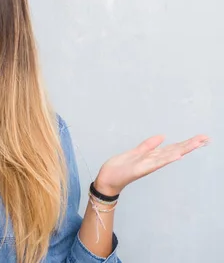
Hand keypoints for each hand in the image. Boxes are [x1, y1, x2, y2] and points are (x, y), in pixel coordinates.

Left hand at [94, 134, 209, 195]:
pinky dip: (166, 159)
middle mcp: (153, 161)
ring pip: (169, 156)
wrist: (107, 179)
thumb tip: (162, 136)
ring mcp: (148, 165)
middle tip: (206, 138)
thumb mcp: (135, 152)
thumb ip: (148, 145)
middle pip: (175, 151)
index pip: (173, 148)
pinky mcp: (140, 168)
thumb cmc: (120, 167)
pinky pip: (155, 163)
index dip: (187, 143)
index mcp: (152, 157)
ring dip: (183, 149)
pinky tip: (177, 155)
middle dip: (190, 145)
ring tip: (197, 143)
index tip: (202, 137)